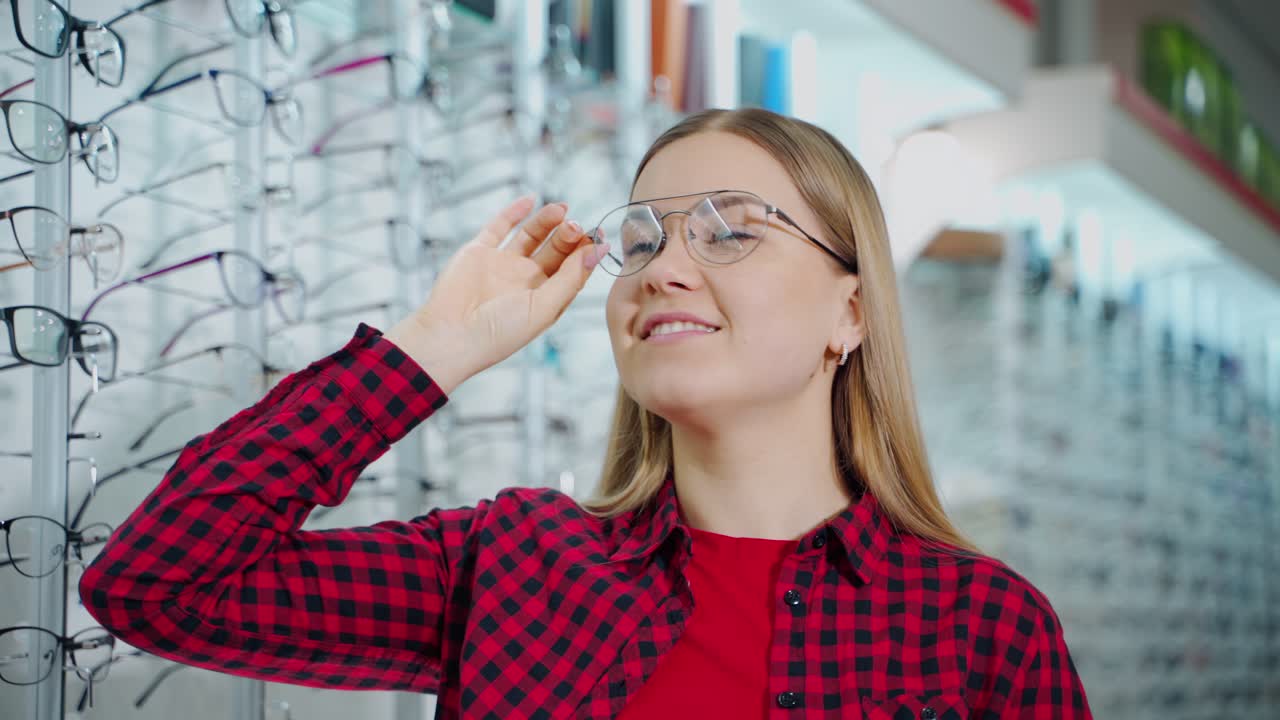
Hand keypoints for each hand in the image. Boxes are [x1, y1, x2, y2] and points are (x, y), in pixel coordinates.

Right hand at [385, 195, 608, 394]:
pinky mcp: (479, 252)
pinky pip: (500, 227)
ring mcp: (502, 265)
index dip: (585, 254)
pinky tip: (531, 200)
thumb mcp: (543, 308)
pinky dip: (515, 212)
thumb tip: (597, 251)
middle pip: (555, 251)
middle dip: (568, 236)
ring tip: (562, 209)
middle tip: (574, 225)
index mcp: (544, 299)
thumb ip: (570, 278)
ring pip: (531, 236)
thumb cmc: (500, 331)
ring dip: (547, 222)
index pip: (572, 270)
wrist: (450, 334)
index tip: (597, 237)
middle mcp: (525, 281)